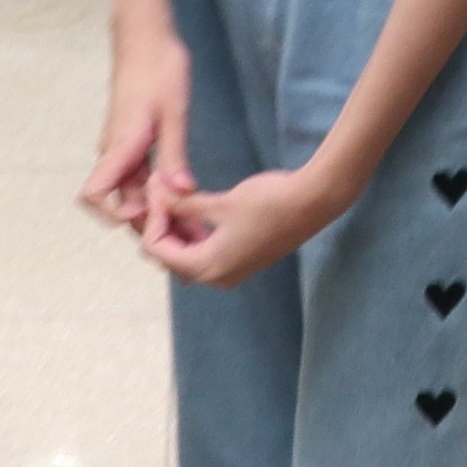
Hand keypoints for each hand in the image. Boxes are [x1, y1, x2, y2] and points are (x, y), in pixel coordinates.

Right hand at [83, 32, 191, 231]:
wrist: (145, 38)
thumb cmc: (159, 69)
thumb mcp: (175, 113)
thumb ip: (174, 156)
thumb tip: (179, 195)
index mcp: (120, 146)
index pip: (94, 194)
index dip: (112, 216)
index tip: (148, 220)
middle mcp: (113, 152)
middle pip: (117, 202)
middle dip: (145, 223)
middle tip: (186, 236)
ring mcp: (120, 148)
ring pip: (130, 191)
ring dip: (153, 209)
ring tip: (190, 223)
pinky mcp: (130, 142)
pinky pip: (137, 176)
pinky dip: (155, 191)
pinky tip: (182, 197)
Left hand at [140, 162, 353, 286]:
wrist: (313, 203)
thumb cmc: (268, 201)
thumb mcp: (220, 202)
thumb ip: (184, 204)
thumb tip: (158, 196)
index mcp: (208, 266)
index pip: (158, 248)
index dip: (152, 217)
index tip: (156, 188)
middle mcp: (217, 277)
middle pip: (170, 257)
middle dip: (161, 224)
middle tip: (160, 191)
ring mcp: (230, 272)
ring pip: (187, 256)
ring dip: (177, 229)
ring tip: (173, 196)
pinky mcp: (241, 261)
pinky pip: (205, 254)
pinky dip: (194, 234)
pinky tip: (192, 208)